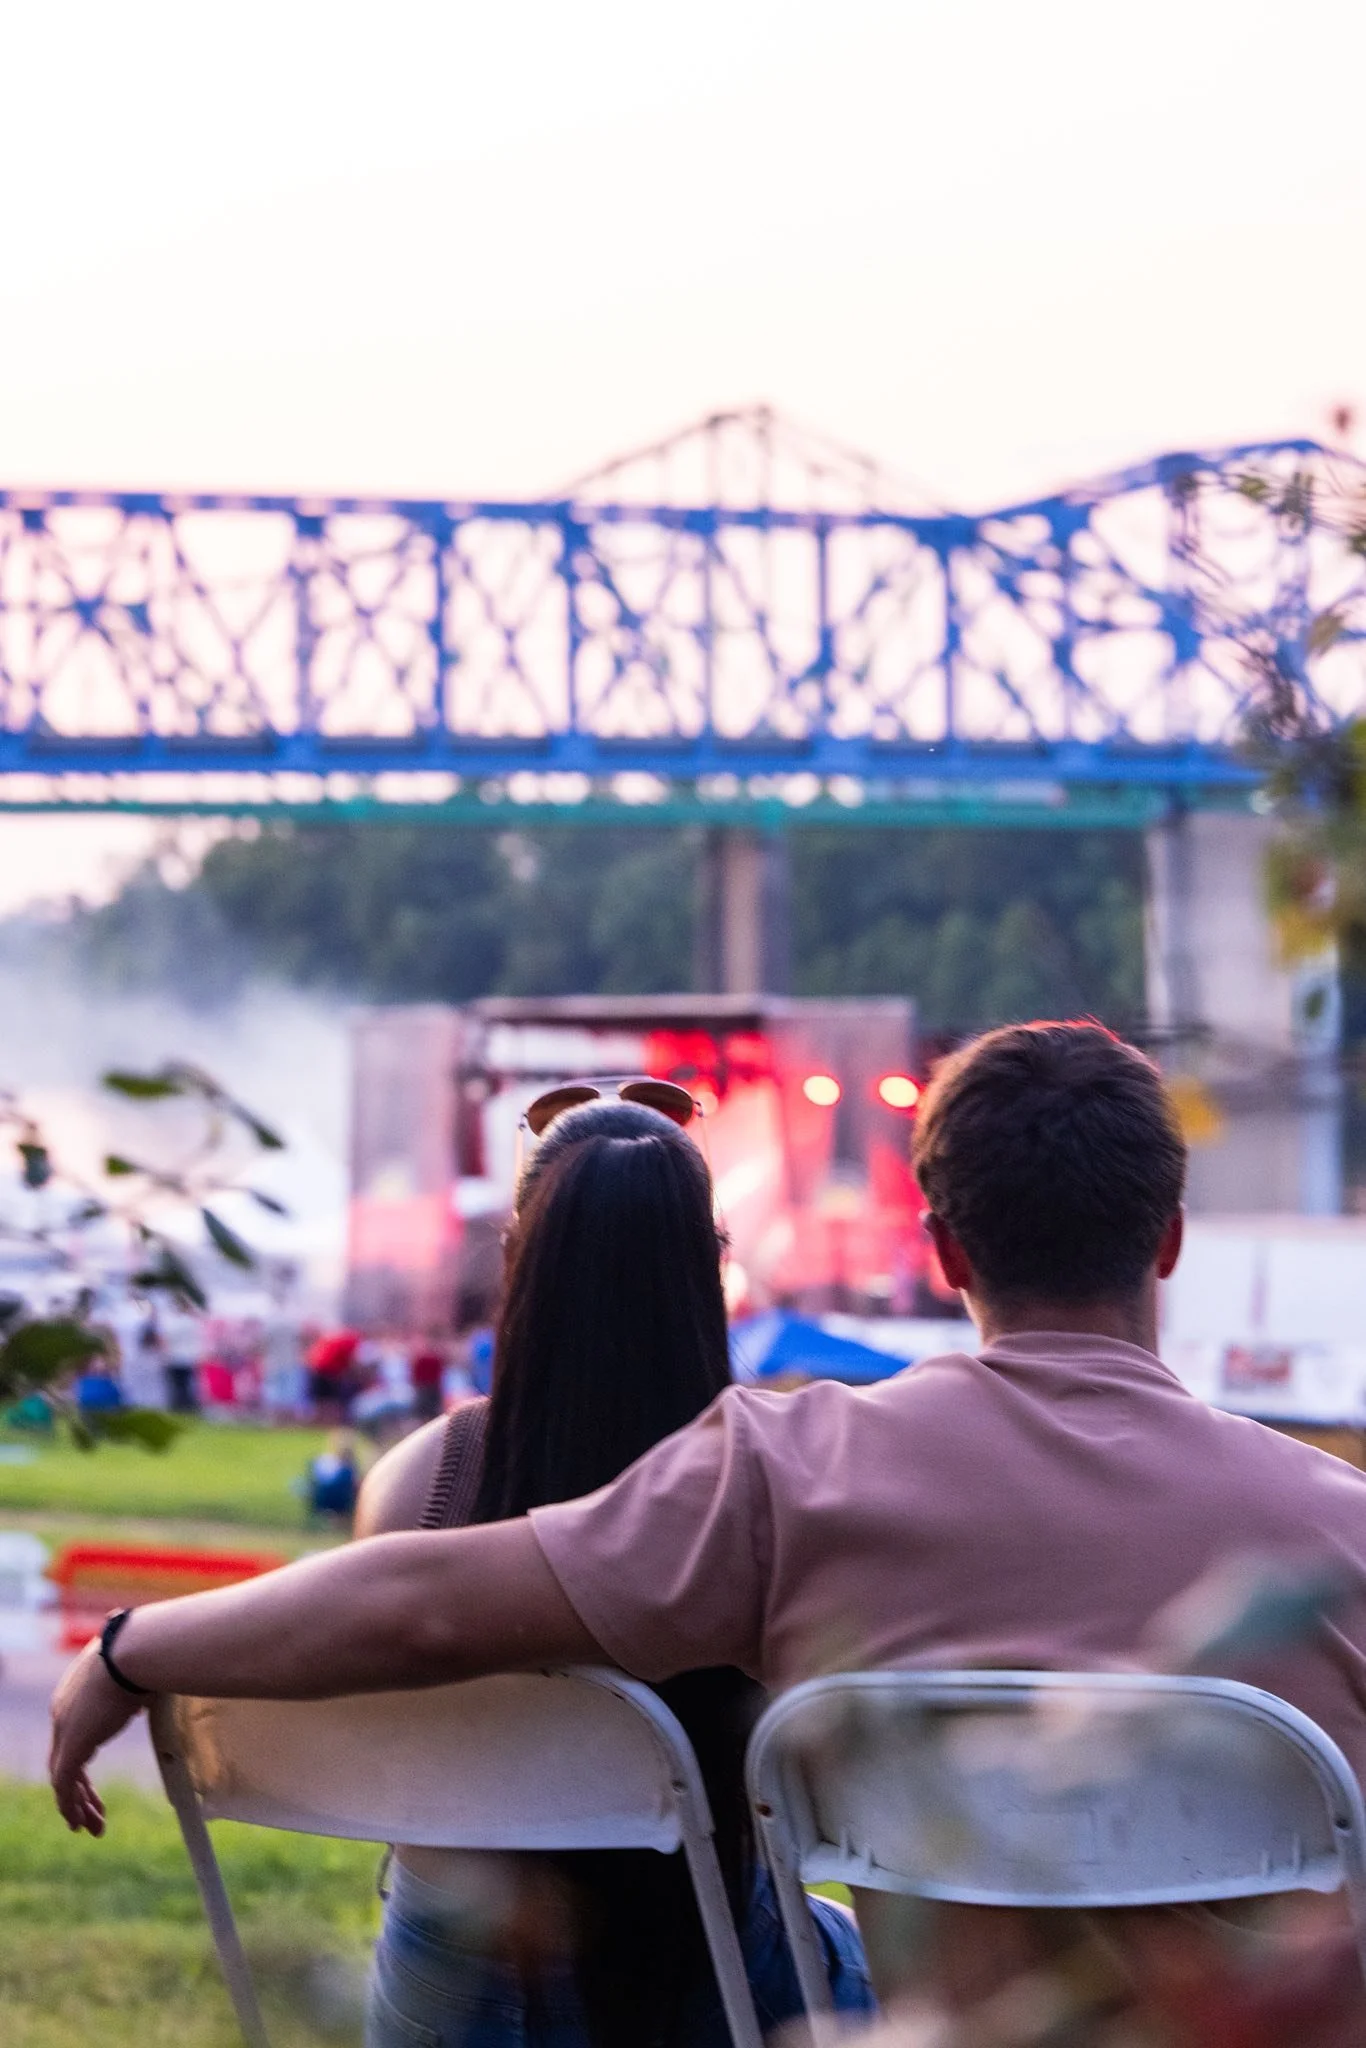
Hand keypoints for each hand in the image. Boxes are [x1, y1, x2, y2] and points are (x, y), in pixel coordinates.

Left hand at [49, 1642, 146, 1833]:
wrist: (134, 1650)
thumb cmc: (148, 1653)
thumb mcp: (145, 1672)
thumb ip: (148, 1685)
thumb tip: (170, 1682)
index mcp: (78, 1694)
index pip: (75, 1737)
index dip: (85, 1761)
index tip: (95, 1784)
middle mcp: (64, 1712)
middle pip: (66, 1760)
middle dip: (81, 1790)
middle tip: (94, 1814)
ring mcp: (65, 1728)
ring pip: (63, 1777)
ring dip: (77, 1805)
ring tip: (91, 1828)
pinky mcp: (72, 1744)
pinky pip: (64, 1785)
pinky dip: (70, 1806)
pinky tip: (80, 1824)